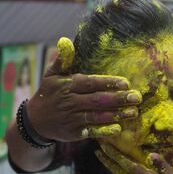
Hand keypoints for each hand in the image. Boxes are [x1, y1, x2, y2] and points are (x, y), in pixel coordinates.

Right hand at [26, 37, 141, 141]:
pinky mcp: (74, 132)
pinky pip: (91, 131)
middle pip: (97, 100)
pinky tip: (118, 128)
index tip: (126, 83)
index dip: (108, 83)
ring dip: (116, 114)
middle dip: (118, 99)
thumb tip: (66, 41)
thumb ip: (62, 59)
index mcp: (67, 85)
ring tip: (133, 112)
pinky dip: (104, 130)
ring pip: (97, 116)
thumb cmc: (49, 93)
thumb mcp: (51, 75)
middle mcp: (70, 102)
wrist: (35, 121)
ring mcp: (72, 118)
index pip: (90, 83)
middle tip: (137, 97)